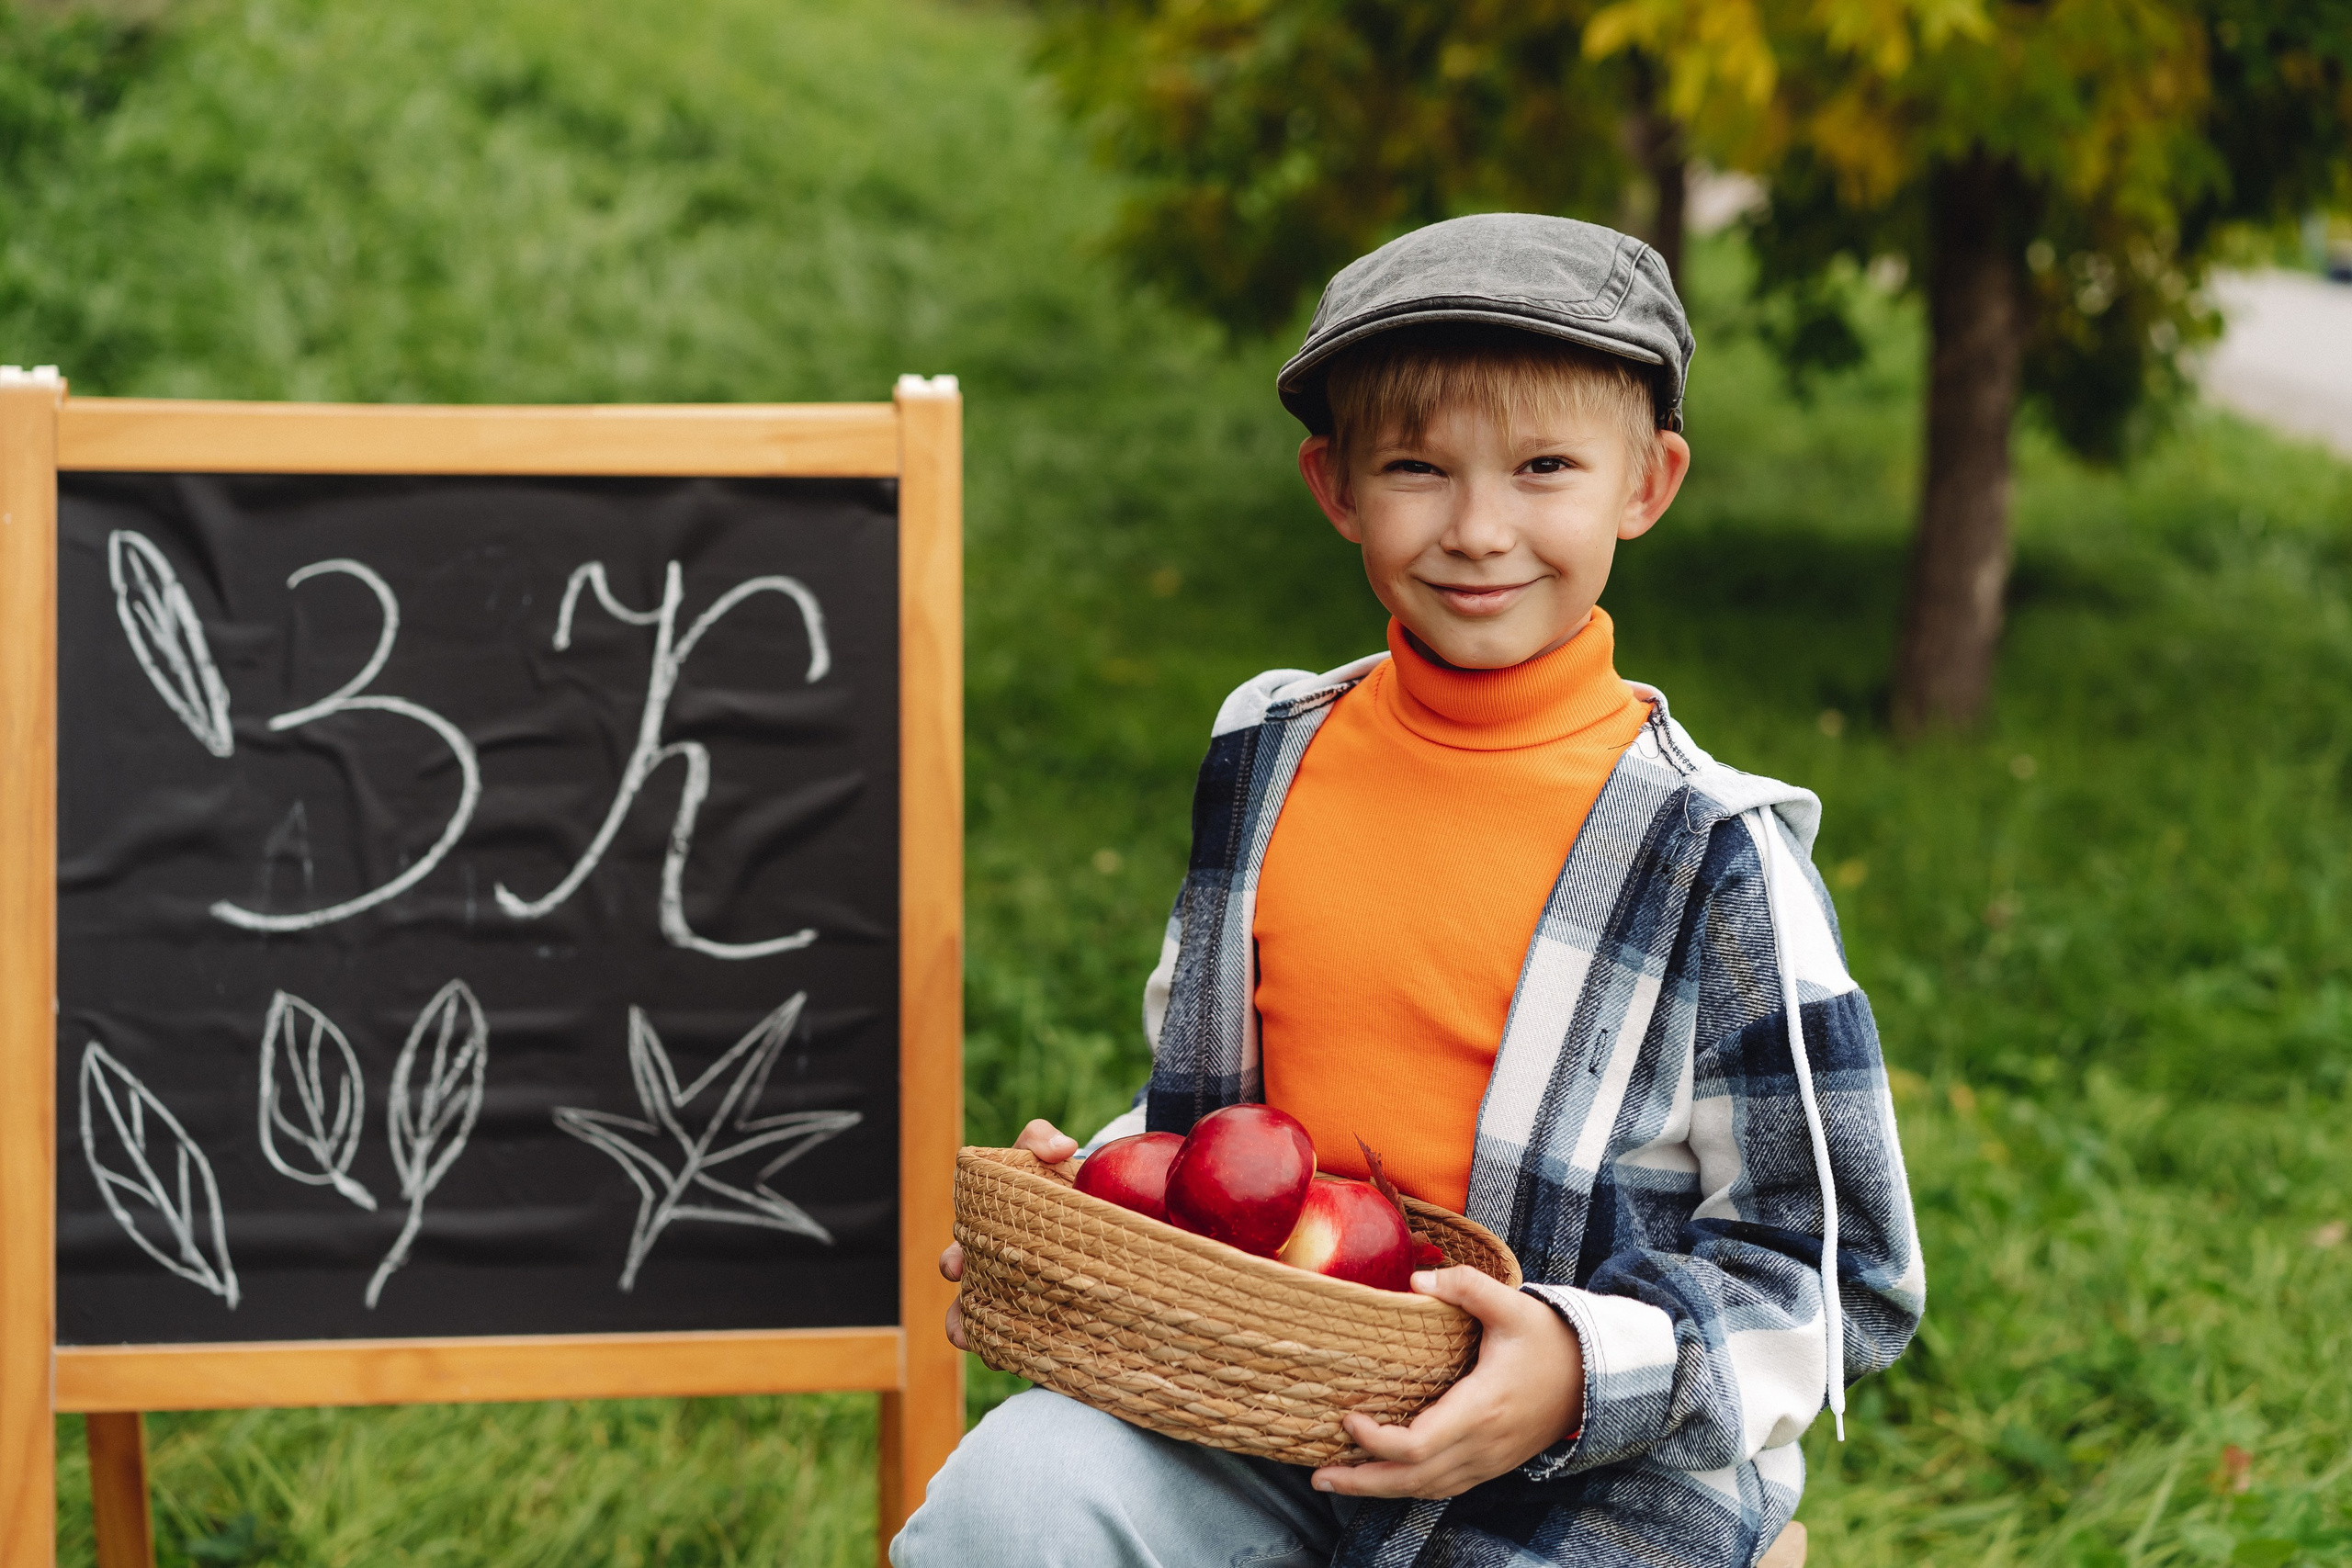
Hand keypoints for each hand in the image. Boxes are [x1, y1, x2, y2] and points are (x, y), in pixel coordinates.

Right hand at [941, 1118, 1079, 1350]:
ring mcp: (1016, 1291)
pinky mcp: (1041, 1313)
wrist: (1101, 1210)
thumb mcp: (1050, 1157)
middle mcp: (994, 1265)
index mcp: (987, 1231)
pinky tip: (1013, 1360)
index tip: (955, 1269)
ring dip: (975, 1333)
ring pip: (986, 1319)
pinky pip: (1020, 1336)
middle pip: (972, 1296)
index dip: (955, 1259)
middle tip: (972, 1334)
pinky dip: (1012, 1349)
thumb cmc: (1061, 1182)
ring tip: (975, 1346)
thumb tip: (1061, 1147)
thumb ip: (1042, 1139)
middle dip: (958, 1306)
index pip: (963, 1246)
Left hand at [1309, 1267, 1584, 1499]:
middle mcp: (1481, 1445)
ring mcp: (1487, 1461)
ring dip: (1379, 1490)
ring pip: (1425, 1490)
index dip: (1376, 1440)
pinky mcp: (1491, 1465)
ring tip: (1335, 1480)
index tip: (1348, 1416)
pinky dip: (1408, 1487)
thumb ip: (1466, 1286)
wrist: (1595, 1379)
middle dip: (1362, 1481)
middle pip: (1412, 1479)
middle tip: (1317, 1474)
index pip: (1417, 1444)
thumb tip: (1417, 1280)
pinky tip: (1383, 1478)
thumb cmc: (1550, 1341)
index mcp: (1481, 1408)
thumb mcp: (1512, 1305)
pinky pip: (1442, 1487)